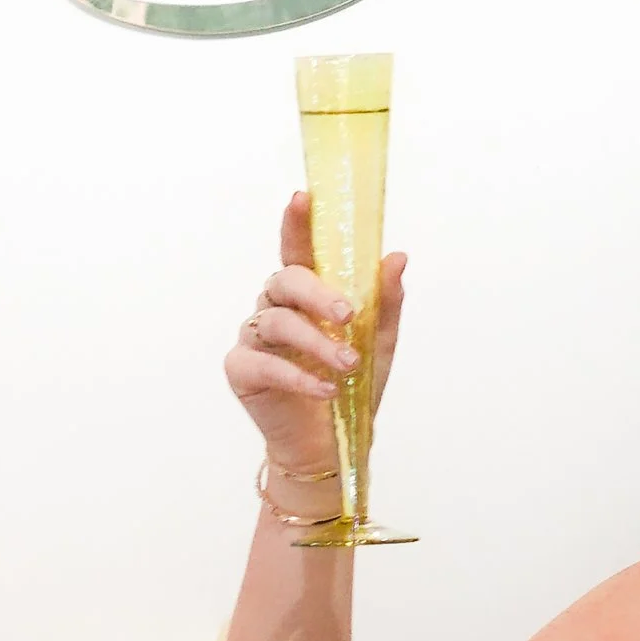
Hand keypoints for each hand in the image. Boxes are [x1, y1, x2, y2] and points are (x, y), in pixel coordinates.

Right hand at [224, 193, 405, 485]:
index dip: (297, 222)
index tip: (302, 197)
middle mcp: (275, 308)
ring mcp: (255, 337)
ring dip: (317, 342)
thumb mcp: (380, 342)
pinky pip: (264, 363)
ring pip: (277, 322)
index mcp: (307, 294)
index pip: (298, 250)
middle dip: (317, 292)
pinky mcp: (241, 370)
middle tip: (348, 314)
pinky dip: (299, 377)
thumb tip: (397, 256)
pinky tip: (327, 390)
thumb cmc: (354, 384)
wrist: (333, 443)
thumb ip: (386, 301)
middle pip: (284, 280)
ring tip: (348, 364)